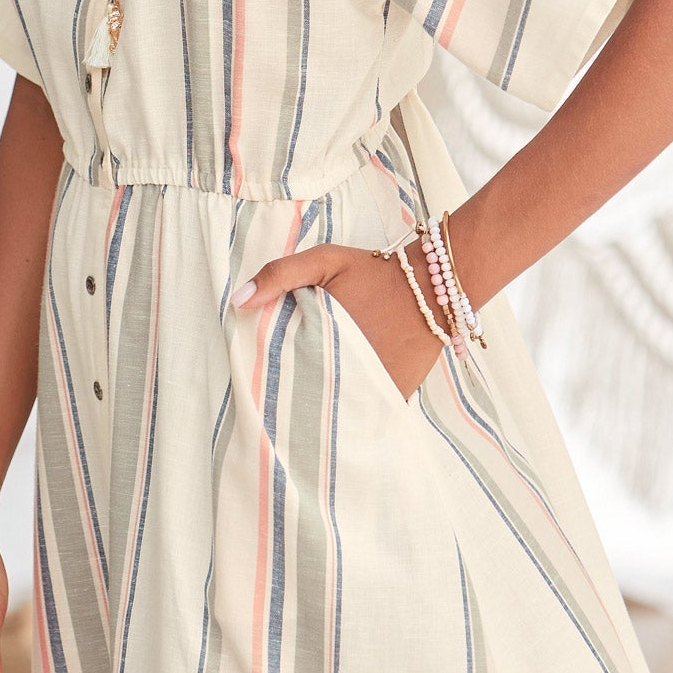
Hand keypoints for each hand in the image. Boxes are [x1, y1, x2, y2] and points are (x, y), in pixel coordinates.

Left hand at [230, 239, 442, 398]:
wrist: (435, 286)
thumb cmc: (375, 272)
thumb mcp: (324, 260)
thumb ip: (279, 275)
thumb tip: (237, 302)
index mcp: (319, 336)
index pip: (279, 367)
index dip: (267, 372)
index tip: (259, 377)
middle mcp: (343, 366)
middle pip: (303, 390)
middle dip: (292, 392)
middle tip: (280, 397)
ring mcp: (369, 384)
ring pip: (332, 405)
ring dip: (321, 405)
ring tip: (307, 408)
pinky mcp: (392, 393)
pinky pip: (364, 411)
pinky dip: (352, 410)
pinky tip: (341, 407)